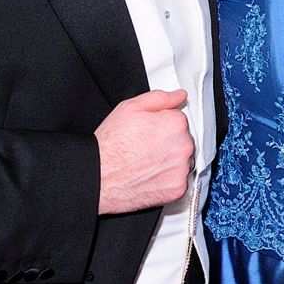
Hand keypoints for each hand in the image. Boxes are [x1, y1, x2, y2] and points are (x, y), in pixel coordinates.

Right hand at [95, 90, 193, 214]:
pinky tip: (150, 175)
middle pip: (184, 140)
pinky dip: (168, 179)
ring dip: (171, 161)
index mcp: (176, 124)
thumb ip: (160, 98)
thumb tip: (179, 95)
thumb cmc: (111, 144)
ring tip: (147, 163)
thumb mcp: (130, 107)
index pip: (180, 119)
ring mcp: (182, 169)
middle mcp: (184, 146)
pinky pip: (180, 180)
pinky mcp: (178, 189)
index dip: (162, 124)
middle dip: (169, 142)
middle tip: (145, 148)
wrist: (98, 176)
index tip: (149, 132)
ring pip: (183, 161)